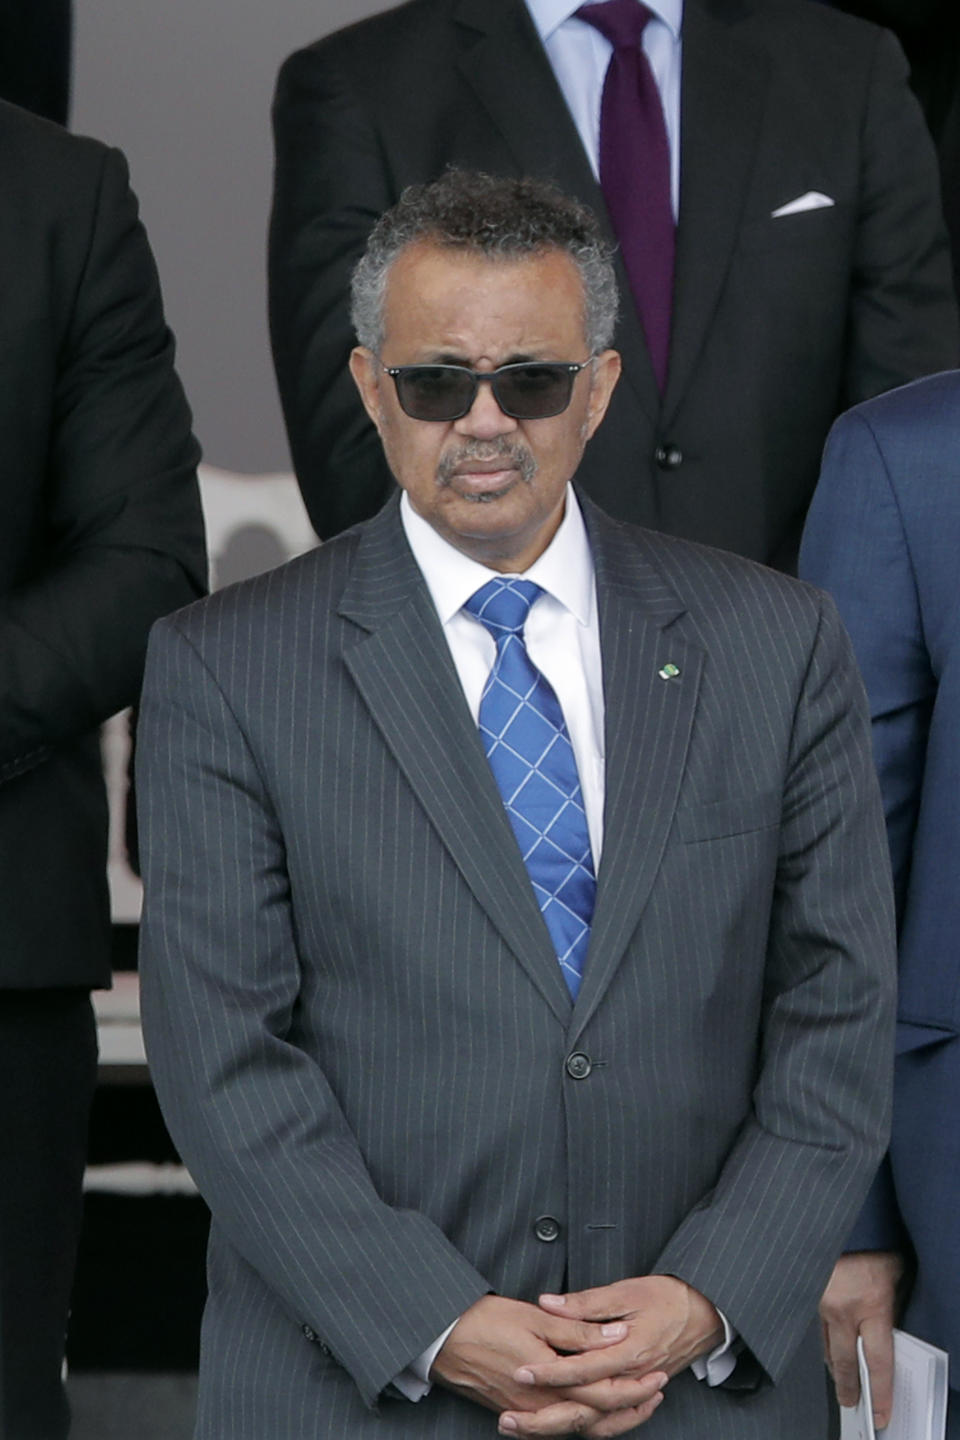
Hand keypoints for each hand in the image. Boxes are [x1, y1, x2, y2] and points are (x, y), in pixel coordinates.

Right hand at [431, 1294, 666, 1435]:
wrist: (445, 1341)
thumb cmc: (487, 1323)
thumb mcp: (536, 1318)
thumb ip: (577, 1331)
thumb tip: (614, 1336)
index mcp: (551, 1382)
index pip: (604, 1393)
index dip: (634, 1386)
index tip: (658, 1374)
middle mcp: (544, 1407)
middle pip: (598, 1417)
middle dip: (632, 1405)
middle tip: (657, 1389)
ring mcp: (532, 1415)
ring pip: (582, 1428)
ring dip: (614, 1418)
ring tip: (639, 1404)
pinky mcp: (523, 1414)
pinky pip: (563, 1427)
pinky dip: (588, 1422)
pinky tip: (600, 1411)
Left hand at [496, 1276, 721, 1435]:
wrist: (704, 1314)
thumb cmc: (666, 1298)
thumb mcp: (626, 1291)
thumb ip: (586, 1303)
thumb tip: (548, 1303)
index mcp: (628, 1353)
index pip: (581, 1370)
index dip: (549, 1373)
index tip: (519, 1372)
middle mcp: (631, 1380)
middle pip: (584, 1410)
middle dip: (544, 1417)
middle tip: (508, 1417)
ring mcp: (634, 1392)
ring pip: (594, 1423)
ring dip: (559, 1428)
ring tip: (524, 1427)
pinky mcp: (635, 1395)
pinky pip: (609, 1423)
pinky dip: (584, 1427)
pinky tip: (560, 1425)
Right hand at [820, 1251, 903, 1428]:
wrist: (831, 1212)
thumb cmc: (871, 1239)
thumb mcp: (894, 1272)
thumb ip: (890, 1302)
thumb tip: (889, 1324)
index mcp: (870, 1304)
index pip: (878, 1361)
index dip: (880, 1392)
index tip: (880, 1414)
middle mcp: (843, 1309)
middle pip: (844, 1363)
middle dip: (847, 1388)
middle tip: (851, 1403)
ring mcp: (820, 1302)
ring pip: (826, 1345)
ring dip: (834, 1364)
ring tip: (839, 1378)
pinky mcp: (806, 1292)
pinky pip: (816, 1323)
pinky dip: (823, 1337)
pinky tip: (827, 1342)